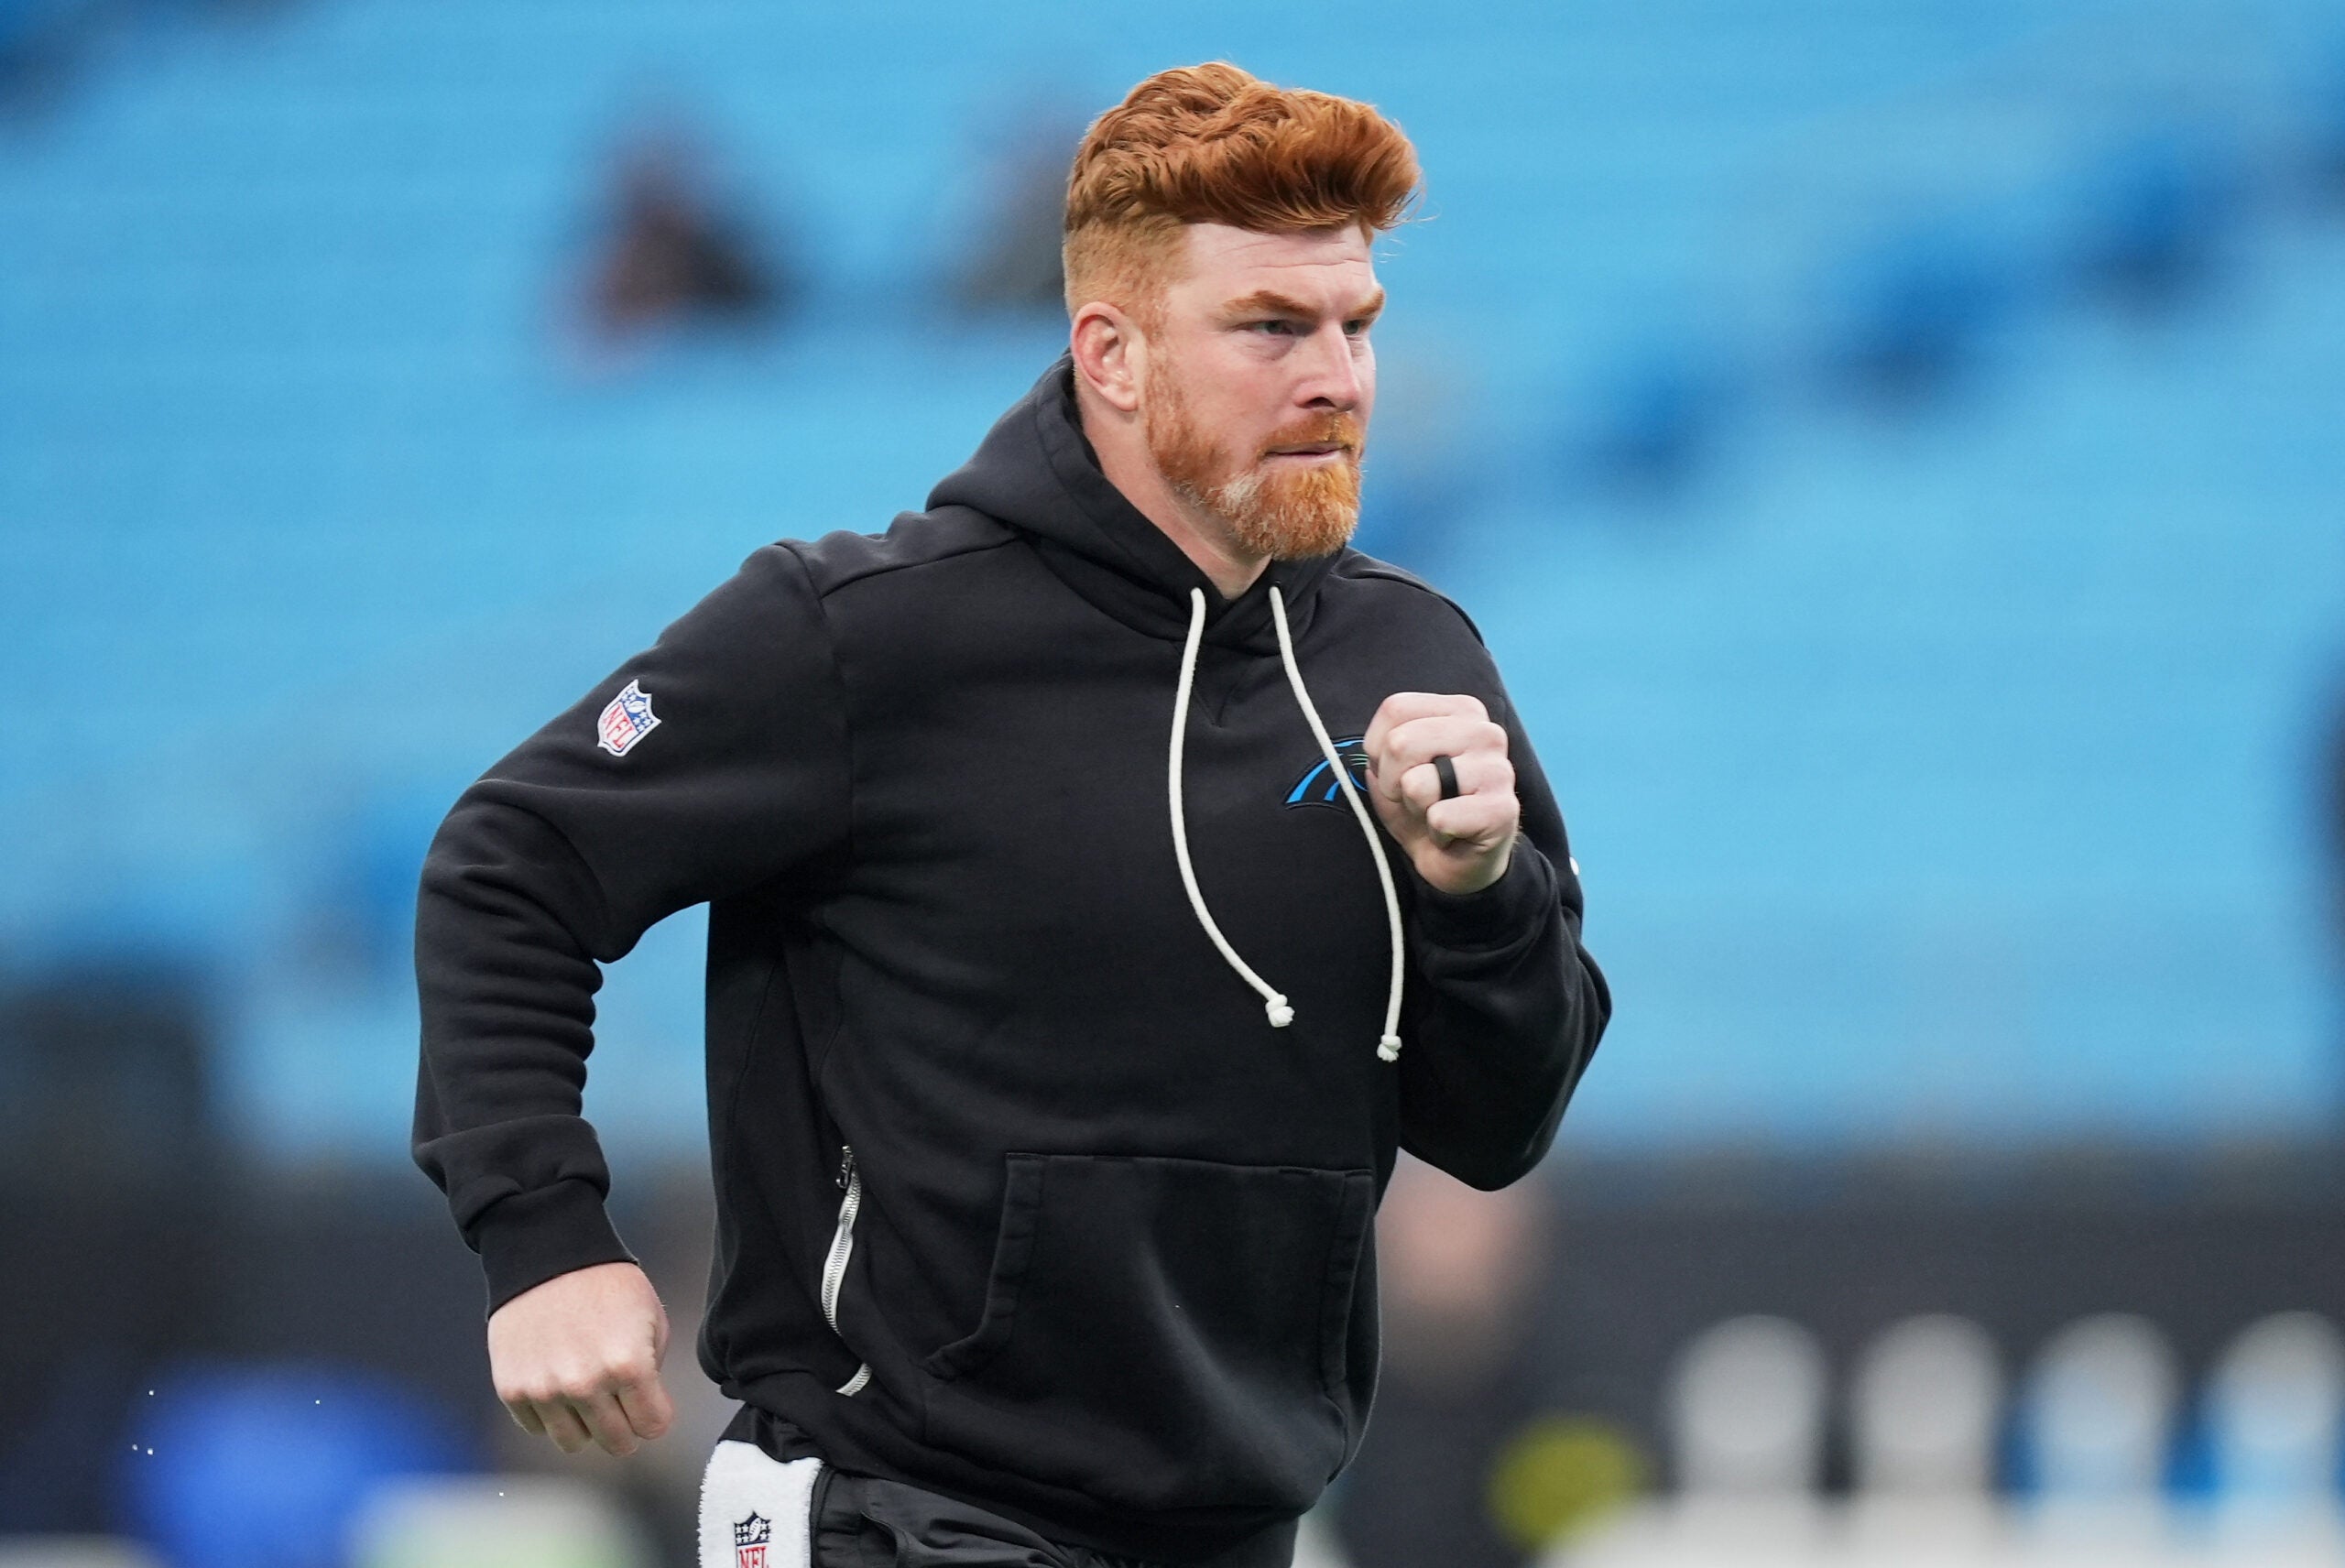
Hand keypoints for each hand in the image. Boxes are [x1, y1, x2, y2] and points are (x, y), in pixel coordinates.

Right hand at [487, 1260, 675, 1456]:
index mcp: (628, 1365)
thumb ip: (654, 1370)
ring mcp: (545, 1390)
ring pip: (575, 1443)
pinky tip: (557, 1382)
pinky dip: (551, 1413)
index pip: (653, 1427)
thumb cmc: (606, 1284)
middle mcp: (585, 1384)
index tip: (649, 1403)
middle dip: (626, 1427)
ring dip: (586, 1425)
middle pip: (617, 1443)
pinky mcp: (512, 1390)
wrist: (547, 1254)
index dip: (655, 1415)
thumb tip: (644, 1407)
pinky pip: (538, 1428)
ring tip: (587, 1393)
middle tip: (620, 1403)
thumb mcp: (652, 1318)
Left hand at [1362, 692, 1519, 895]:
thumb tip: (1377, 749)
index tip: (1399, 772)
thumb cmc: (1428, 808)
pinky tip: (1454, 833)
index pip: (1395, 709)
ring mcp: (1498, 769)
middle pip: (1399, 742)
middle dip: (1393, 782)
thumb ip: (1381, 748)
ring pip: (1416, 783)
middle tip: (1418, 799)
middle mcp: (1485, 731)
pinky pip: (1439, 817)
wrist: (1462, 861)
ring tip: (1437, 813)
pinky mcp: (1503, 809)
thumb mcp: (1393, 771)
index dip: (1378, 750)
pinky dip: (1436, 833)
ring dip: (1416, 808)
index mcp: (1461, 711)